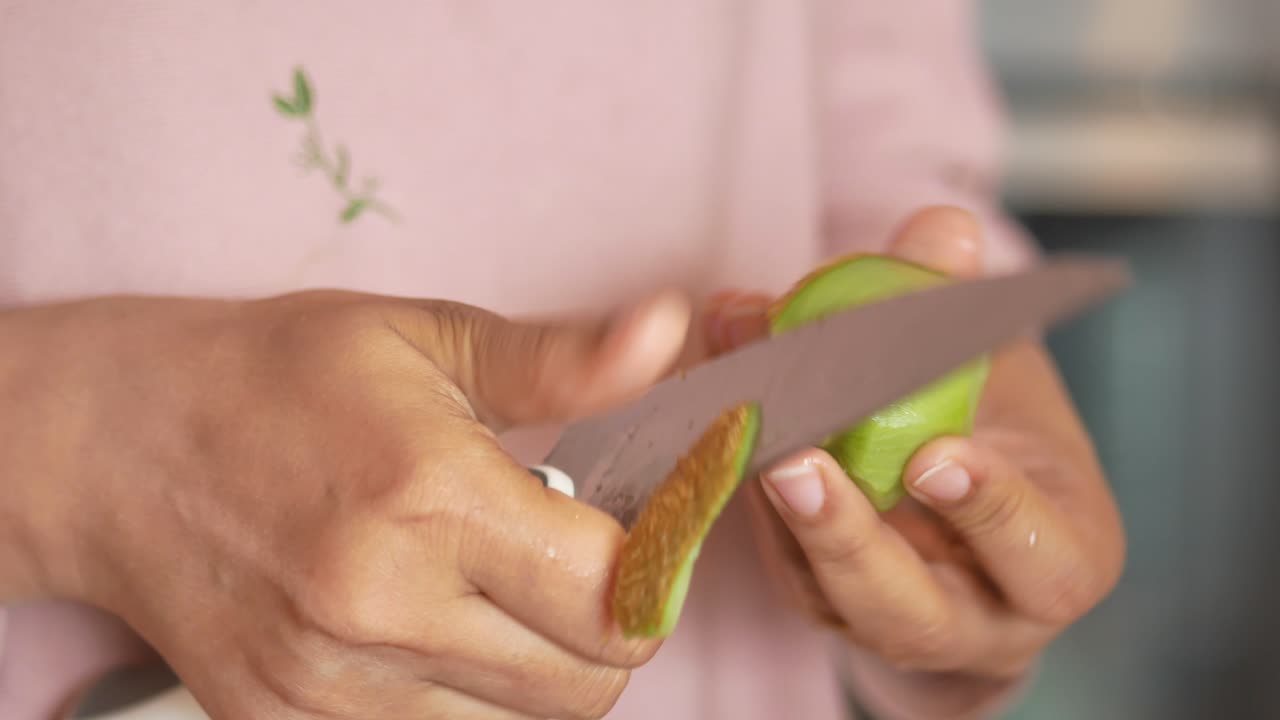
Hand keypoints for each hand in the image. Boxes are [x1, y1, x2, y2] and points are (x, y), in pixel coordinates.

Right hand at [2, 288, 691, 718]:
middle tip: (570, 565)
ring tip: (493, 593)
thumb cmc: (279, 376)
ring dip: (539, 672)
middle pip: (588, 686)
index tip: (636, 534)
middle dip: (609, 629)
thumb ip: (563, 355)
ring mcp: (331, 688)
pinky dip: (467, 705)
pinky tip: (435, 631)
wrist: (119, 445)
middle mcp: (382, 608)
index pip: (612, 594)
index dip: (652, 568)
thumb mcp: (427, 336)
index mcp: (430, 496)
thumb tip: (668, 329)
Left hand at [703, 207, 1124, 713]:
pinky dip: (743, 485)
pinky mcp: (819, 602)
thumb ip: (972, 306)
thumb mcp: (1004, 366)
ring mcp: (885, 625)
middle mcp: (973, 623)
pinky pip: (776, 558)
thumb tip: (940, 230)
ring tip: (738, 422)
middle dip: (848, 538)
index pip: (1040, 561)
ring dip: (772, 510)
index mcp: (1055, 567)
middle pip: (908, 616)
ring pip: (825, 597)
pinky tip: (717, 409)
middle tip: (795, 463)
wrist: (961, 498)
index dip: (991, 512)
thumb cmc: (1006, 428)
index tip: (936, 455)